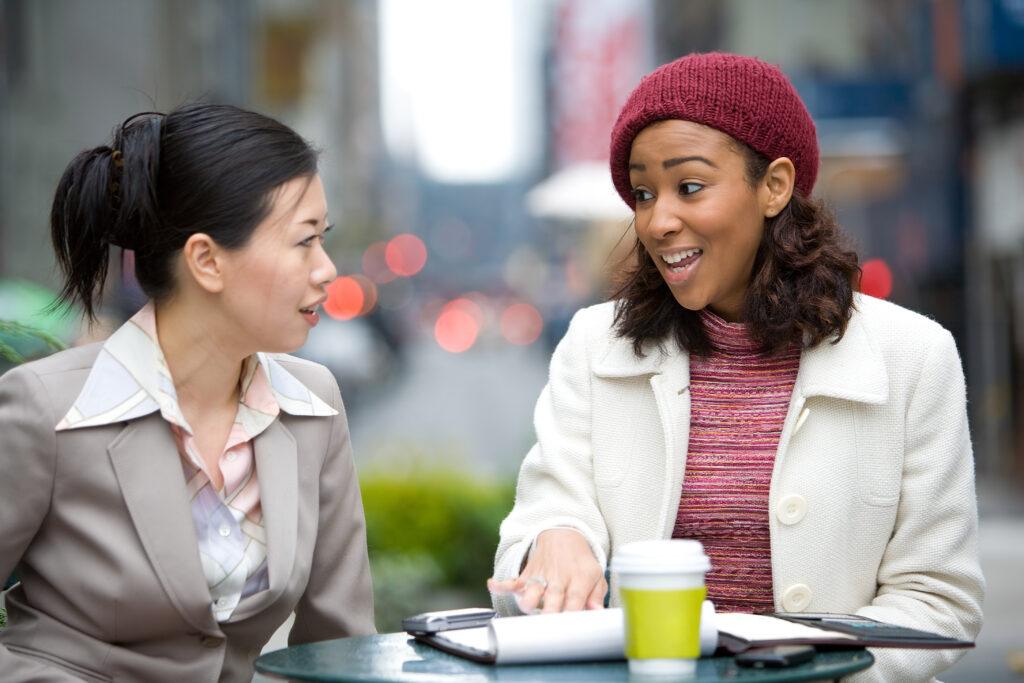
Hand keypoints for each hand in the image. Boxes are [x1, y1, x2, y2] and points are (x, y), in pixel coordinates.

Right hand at [487, 528, 606, 613]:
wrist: (563, 535)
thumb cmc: (580, 562)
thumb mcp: (595, 574)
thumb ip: (596, 596)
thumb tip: (598, 613)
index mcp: (578, 579)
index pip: (575, 600)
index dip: (572, 615)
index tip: (570, 627)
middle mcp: (559, 579)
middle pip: (552, 599)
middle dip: (550, 613)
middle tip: (549, 625)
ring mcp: (541, 577)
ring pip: (531, 592)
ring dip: (528, 602)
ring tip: (528, 609)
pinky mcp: (528, 575)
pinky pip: (512, 580)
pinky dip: (502, 584)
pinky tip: (493, 584)